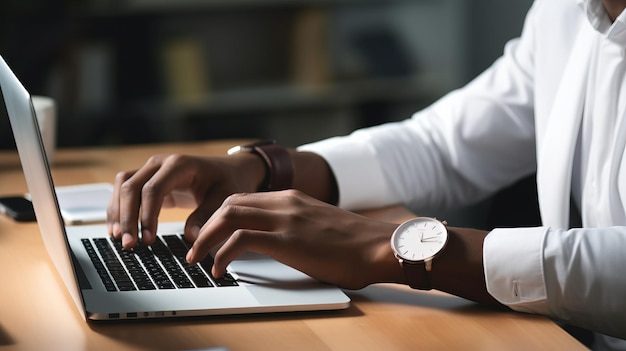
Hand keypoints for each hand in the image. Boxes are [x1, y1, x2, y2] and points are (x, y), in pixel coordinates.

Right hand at [107, 153, 264, 248]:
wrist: (226, 171)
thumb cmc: (226, 182)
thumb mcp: (224, 197)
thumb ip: (208, 215)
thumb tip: (191, 237)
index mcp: (180, 164)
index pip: (154, 188)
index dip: (147, 215)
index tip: (148, 240)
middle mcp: (160, 163)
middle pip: (131, 186)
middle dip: (127, 217)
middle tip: (129, 245)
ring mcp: (151, 169)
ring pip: (122, 186)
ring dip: (117, 212)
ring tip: (119, 239)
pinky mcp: (147, 180)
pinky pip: (124, 190)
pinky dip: (118, 209)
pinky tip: (118, 229)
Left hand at [185, 189, 403, 289]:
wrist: (380, 246)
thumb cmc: (354, 244)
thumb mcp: (318, 226)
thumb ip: (294, 227)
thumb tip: (274, 243)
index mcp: (291, 198)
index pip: (242, 199)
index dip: (218, 217)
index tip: (208, 236)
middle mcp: (285, 202)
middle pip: (228, 204)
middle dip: (204, 226)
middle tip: (194, 248)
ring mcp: (286, 219)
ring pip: (228, 216)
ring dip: (205, 238)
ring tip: (197, 259)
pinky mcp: (289, 240)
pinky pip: (241, 240)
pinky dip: (222, 253)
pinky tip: (220, 269)